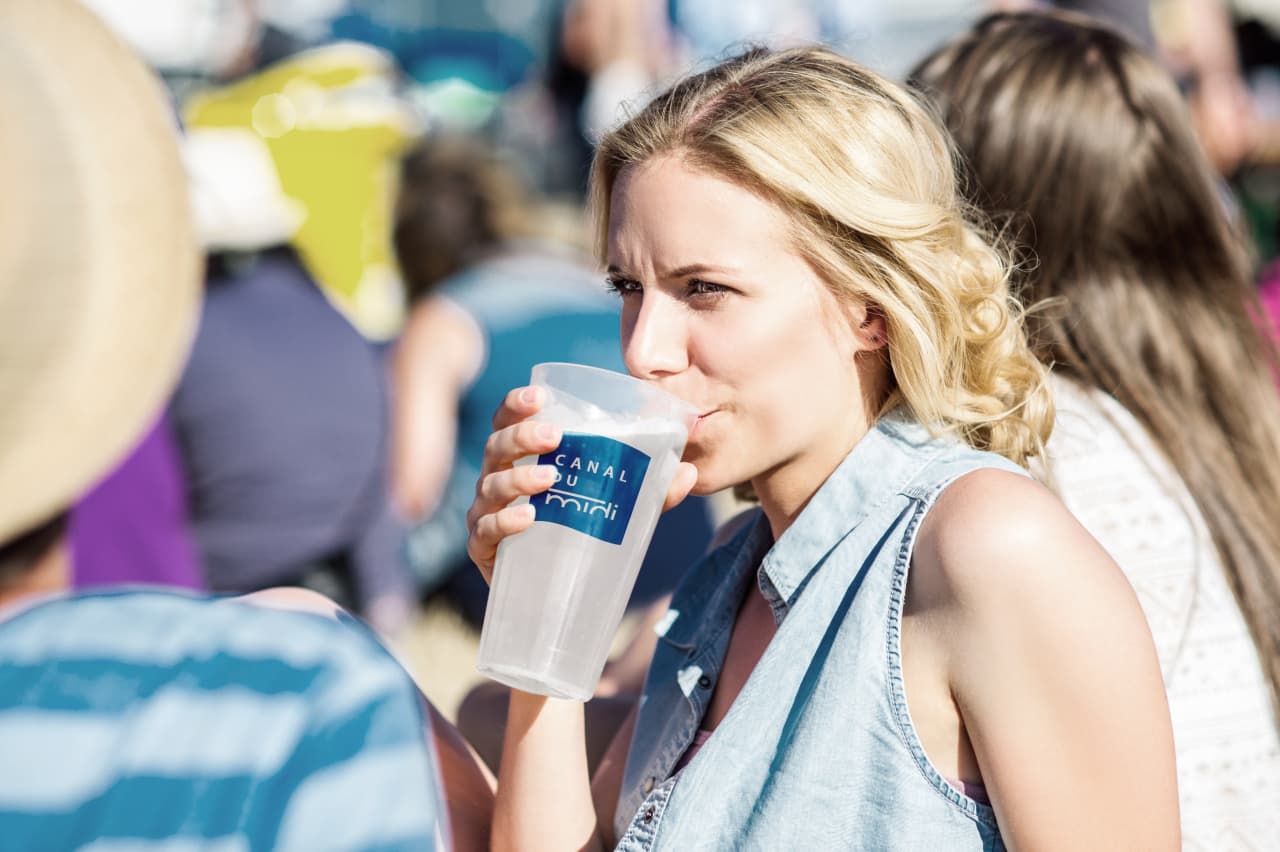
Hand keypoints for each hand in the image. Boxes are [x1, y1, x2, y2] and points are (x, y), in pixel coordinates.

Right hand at [464, 385, 697, 582]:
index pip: (508, 421)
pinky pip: (486, 532)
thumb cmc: (580, 531)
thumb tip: (688, 471)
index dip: (516, 404)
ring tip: (550, 478)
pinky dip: (504, 523)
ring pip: (491, 487)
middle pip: (496, 447)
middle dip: (522, 437)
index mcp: (522, 457)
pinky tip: (528, 519)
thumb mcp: (619, 506)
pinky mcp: (484, 551)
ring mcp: (486, 514)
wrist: (554, 591)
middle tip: (554, 436)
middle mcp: (497, 479)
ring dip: (519, 478)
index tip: (539, 397)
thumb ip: (651, 489)